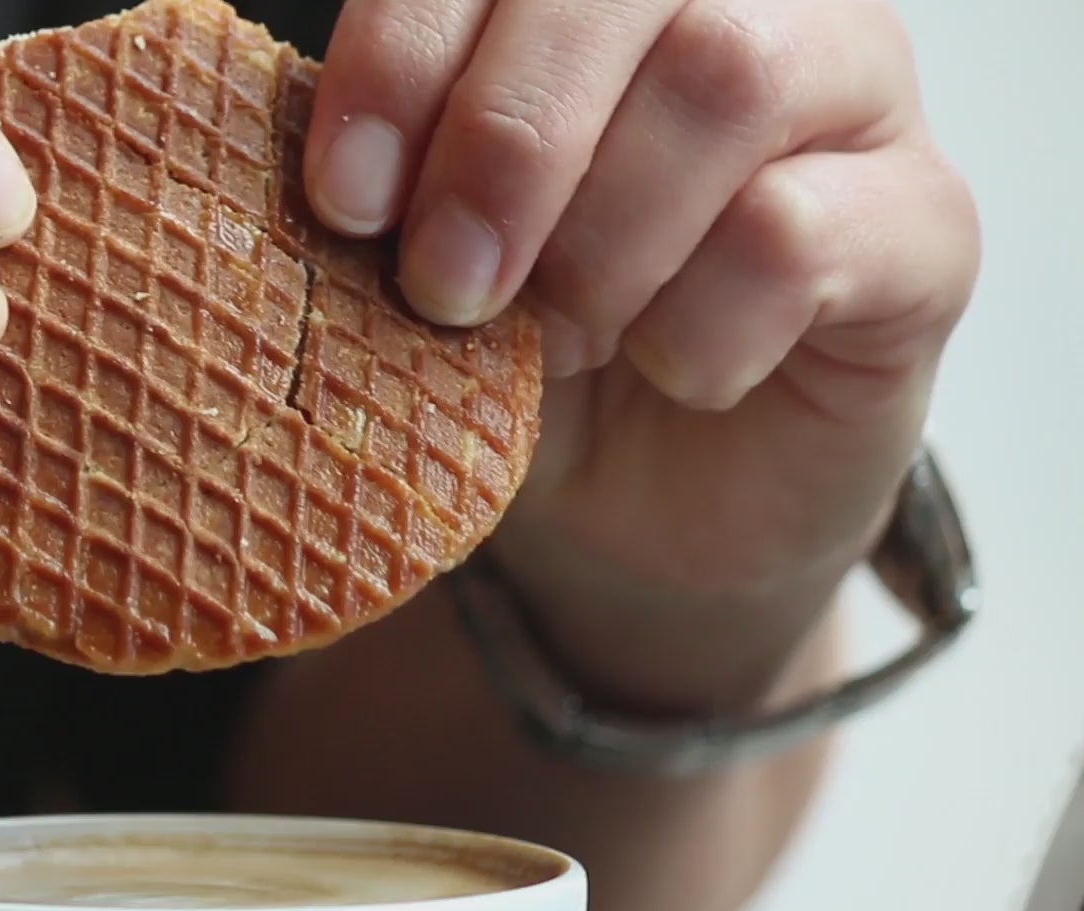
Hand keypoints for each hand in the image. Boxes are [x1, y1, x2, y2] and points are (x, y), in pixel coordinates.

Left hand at [304, 0, 980, 706]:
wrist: (647, 518)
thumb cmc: (530, 354)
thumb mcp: (431, 262)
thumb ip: (396, 184)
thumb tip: (322, 167)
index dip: (405, 53)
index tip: (343, 196)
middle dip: (502, 145)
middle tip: (445, 288)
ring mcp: (856, 97)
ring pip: (725, 77)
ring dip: (600, 241)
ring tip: (556, 343)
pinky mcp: (926, 225)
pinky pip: (800, 235)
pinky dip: (696, 329)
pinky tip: (673, 375)